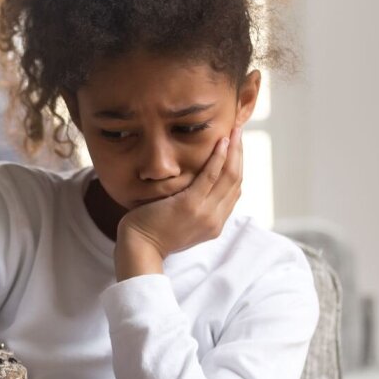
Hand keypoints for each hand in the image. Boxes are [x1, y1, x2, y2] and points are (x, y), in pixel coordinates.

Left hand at [114, 126, 242, 279]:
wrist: (139, 248)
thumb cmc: (151, 233)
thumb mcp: (180, 223)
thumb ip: (193, 208)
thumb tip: (193, 190)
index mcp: (214, 224)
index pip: (233, 192)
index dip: (237, 167)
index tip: (236, 149)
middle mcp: (215, 219)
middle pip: (236, 181)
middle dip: (240, 154)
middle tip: (239, 132)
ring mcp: (205, 213)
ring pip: (229, 176)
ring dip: (234, 150)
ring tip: (235, 130)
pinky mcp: (190, 205)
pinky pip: (210, 176)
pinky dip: (219, 158)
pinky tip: (222, 142)